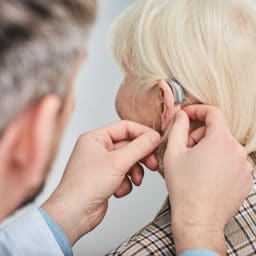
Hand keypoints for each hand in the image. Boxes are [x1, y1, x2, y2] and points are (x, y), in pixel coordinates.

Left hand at [42, 121, 159, 244]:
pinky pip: (124, 175)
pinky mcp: (105, 178)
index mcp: (96, 138)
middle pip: (128, 145)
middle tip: (152, 163)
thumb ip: (139, 147)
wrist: (74, 214)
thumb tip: (154, 137)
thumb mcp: (118, 162)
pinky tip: (118, 191)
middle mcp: (98, 149)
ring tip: (135, 181)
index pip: (125, 128)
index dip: (142, 133)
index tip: (157, 141)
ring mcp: (102, 164)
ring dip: (134, 172)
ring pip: (128, 161)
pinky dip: (125, 183)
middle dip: (141, 156)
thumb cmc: (86, 186)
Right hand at [163, 105, 252, 254]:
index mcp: (220, 141)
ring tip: (195, 165)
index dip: (198, 110)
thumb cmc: (185, 188)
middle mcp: (237, 151)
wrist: (198, 218)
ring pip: (224, 146)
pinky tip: (206, 175)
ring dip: (209, 149)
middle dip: (199, 135)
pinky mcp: (245, 179)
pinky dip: (219, 161)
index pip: (213, 113)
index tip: (188, 115)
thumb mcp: (174, 152)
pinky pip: (231, 160)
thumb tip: (182, 115)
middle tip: (186, 149)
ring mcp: (244, 166)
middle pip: (217, 131)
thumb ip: (178, 127)